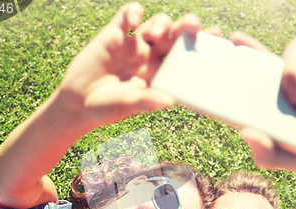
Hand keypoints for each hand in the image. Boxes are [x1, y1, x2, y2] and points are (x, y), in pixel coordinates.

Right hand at [58, 2, 200, 130]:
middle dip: (187, 28)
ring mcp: (134, 43)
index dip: (201, 47)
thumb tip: (170, 101)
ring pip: (156, 23)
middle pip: (176, 36)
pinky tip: (133, 19)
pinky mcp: (114, 34)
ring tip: (157, 35)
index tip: (219, 40)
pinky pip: (126, 16)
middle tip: (194, 27)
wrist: (77, 104)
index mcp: (162, 73)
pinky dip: (132, 12)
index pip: (187, 57)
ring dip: (161, 24)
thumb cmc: (107, 109)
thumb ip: (146, 101)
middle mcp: (152, 55)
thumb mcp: (127, 107)